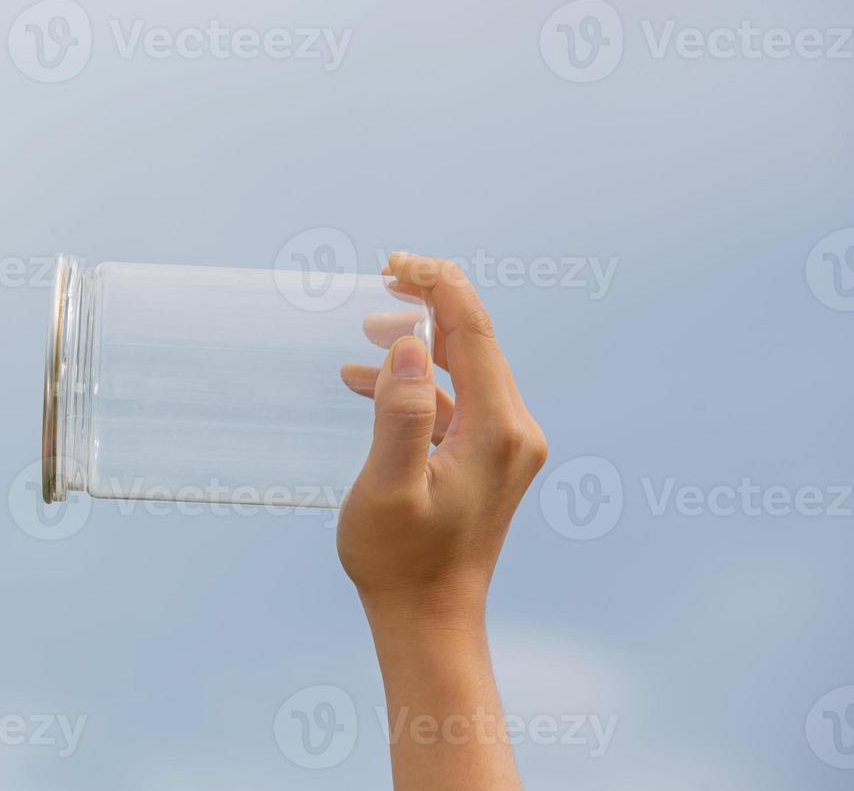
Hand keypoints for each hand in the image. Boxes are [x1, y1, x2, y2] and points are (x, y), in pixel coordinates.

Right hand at [337, 251, 547, 625]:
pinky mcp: (489, 459)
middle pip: (477, 339)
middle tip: (380, 279)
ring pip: (467, 365)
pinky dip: (418, 379)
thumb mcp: (389, 486)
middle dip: (429, 302)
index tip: (393, 262)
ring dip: (420, 339)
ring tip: (368, 324)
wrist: (428, 620)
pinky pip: (456, 398)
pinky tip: (369, 381)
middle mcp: (514, 430)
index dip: (438, 283)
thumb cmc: (399, 560)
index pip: (474, 329)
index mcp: (498, 429)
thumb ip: (402, 412)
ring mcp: (506, 445)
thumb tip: (411, 343)